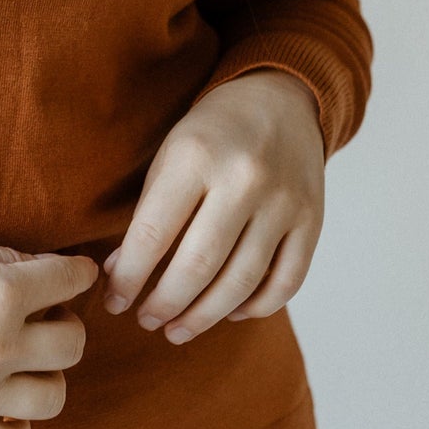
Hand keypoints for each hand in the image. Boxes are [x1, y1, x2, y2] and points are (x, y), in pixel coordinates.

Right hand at [0, 232, 97, 428]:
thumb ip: (5, 256)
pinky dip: (17, 423)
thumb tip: (45, 269)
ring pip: (54, 396)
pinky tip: (3, 400)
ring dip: (46, 374)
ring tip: (24, 362)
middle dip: (64, 323)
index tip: (74, 274)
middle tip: (43, 317)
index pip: (70, 282)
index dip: (77, 273)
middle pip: (73, 344)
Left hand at [101, 70, 324, 343]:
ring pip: (241, 282)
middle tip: (146, 321)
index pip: (154, 234)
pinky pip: (286, 282)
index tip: (115, 302)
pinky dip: (255, 308)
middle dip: (165, 304)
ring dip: (204, 317)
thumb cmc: (211, 133)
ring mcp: (284, 202)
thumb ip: (148, 215)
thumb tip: (120, 276)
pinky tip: (229, 312)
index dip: (130, 278)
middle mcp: (244, 179)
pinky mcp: (313, 220)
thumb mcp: (169, 156)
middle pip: (198, 266)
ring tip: (177, 330)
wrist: (280, 98)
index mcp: (196, 156)